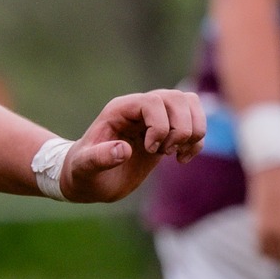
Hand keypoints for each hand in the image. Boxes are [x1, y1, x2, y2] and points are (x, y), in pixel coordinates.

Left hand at [60, 88, 207, 202]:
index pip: (153, 101)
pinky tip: (181, 160)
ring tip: (173, 154)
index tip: (150, 150)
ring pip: (190, 104)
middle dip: (180, 129)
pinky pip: (195, 122)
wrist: (89, 180)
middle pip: (178, 98)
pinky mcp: (166, 131)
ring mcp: (155, 117)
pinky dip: (197, 142)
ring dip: (193, 132)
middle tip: (163, 152)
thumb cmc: (83, 172)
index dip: (160, 125)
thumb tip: (123, 150)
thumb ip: (98, 158)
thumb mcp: (84, 168)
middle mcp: (139, 108)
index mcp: (120, 110)